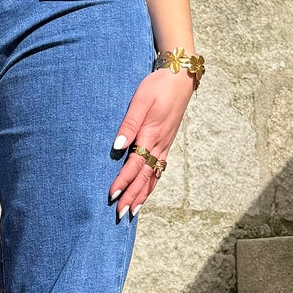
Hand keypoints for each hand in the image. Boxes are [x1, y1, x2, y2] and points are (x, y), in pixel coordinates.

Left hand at [108, 68, 194, 217]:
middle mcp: (160, 145)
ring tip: (133, 211)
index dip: (123, 182)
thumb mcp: (140, 102)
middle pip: (144, 177)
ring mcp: (165, 146)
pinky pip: (159, 169)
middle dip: (132, 196)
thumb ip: (128, 125)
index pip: (134, 165)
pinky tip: (147, 191)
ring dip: (142, 194)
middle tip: (120, 214)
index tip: (112, 196)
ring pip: (153, 176)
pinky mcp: (166, 143)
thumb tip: (117, 148)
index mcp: (151, 136)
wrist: (180, 79)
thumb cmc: (157, 87)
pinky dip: (152, 184)